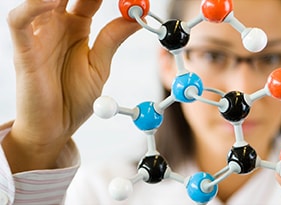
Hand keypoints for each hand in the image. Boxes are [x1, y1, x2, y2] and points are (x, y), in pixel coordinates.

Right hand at [2, 0, 139, 172]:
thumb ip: (113, 39)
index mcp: (77, 27)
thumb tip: (138, 17)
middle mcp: (56, 26)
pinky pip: (19, 22)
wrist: (57, 128)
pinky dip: (31, 7)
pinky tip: (50, 2)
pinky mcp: (23, 51)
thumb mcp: (100, 66)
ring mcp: (38, 36)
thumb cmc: (75, 98)